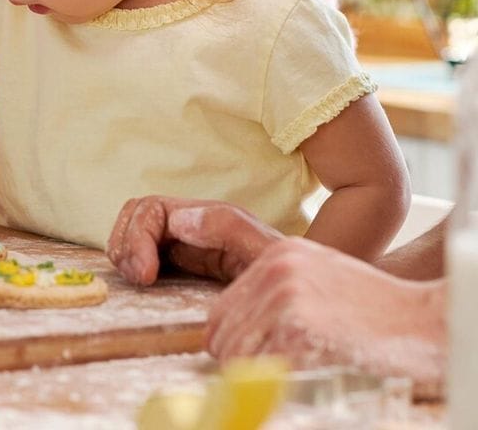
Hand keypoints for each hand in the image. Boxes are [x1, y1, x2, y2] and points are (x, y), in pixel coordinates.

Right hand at [107, 196, 280, 284]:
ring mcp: (183, 243)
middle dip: (126, 244)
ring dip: (125, 253)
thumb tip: (178, 221)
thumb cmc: (287, 272)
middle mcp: (189, 224)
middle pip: (135, 215)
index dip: (138, 238)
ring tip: (138, 282)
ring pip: (134, 231)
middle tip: (138, 280)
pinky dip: (133, 264)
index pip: (150, 209)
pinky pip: (145, 254)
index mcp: (205, 216)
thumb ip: (228, 228)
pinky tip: (143, 284)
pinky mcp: (181, 263)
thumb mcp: (265, 248)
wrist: (299, 292)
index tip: (145, 275)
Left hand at [206, 237, 446, 399]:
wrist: (423, 323)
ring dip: (258, 379)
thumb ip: (275, 293)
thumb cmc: (377, 309)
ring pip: (237, 357)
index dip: (230, 343)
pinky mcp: (297, 333)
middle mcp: (274, 273)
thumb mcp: (321, 276)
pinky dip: (277, 387)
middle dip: (240, 364)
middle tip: (271, 377)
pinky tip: (306, 381)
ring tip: (295, 377)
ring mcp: (284, 302)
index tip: (245, 362)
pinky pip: (263, 373)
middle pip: (223, 336)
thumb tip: (233, 331)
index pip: (221, 311)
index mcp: (277, 257)